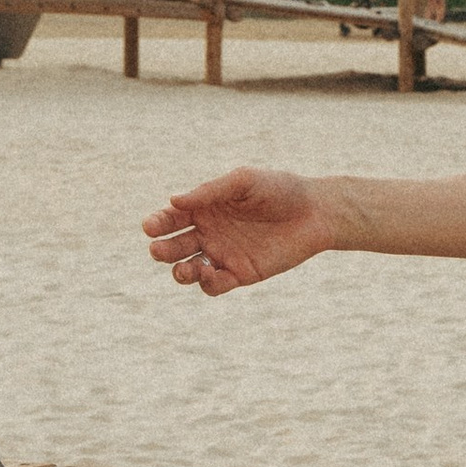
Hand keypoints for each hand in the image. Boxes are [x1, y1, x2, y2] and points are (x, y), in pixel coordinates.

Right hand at [144, 169, 336, 296]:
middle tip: (158, 250)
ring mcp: (223, 255)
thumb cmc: (279, 189)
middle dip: (162, 250)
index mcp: (205, 208)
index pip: (171, 218)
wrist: (315, 213)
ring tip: (184, 270)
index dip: (157, 223)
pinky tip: (211, 274)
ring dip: (180, 272)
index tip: (150, 226)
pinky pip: (215, 285)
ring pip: (190, 269)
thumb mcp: (244, 181)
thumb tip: (173, 200)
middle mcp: (209, 232)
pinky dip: (207, 283)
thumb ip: (210, 191)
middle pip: (175, 246)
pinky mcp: (240, 274)